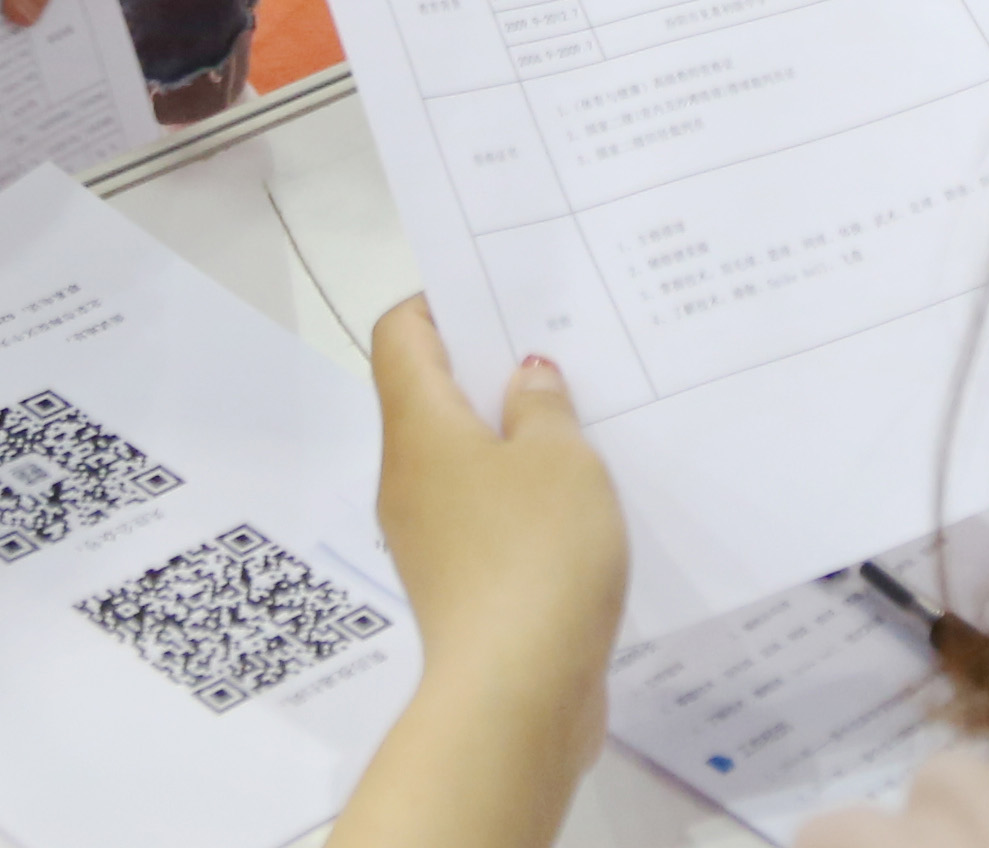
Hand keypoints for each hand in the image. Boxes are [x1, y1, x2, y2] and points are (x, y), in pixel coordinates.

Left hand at [327, 298, 628, 847]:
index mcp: (420, 428)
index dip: (441, 301)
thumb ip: (544, 407)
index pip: (401, 334)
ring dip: (514, 437)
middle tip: (562, 346)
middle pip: (433, 396)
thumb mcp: (560, 460)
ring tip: (586, 418)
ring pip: (465, 460)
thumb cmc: (534, 557)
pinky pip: (486, 515)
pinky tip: (582, 501)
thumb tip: (523, 379)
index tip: (501, 292)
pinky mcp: (462, 587)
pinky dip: (524, 496)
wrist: (516, 695)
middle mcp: (409, 478)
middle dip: (490, 367)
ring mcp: (431, 538)